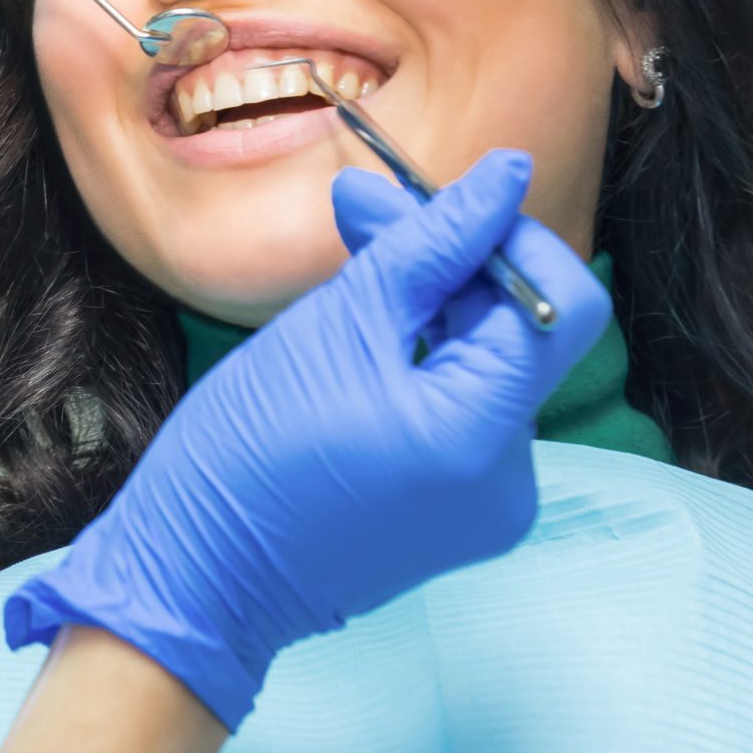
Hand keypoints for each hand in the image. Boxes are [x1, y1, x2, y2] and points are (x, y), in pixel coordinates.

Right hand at [3, 150, 611, 729]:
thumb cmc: (247, 454)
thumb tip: (506, 174)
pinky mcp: (458, 513)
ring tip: (347, 268)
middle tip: (360, 209)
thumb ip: (428, 246)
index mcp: (483, 435)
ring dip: (429, 306)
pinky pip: (461, 411)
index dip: (505, 234)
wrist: (197, 577)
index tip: (433, 194)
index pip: (555, 301)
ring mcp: (488, 504)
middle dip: (449, 262)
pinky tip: (357, 339)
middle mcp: (510, 478)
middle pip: (519, 331)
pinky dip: (420, 362)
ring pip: (486, 366)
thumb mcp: (336, 326)